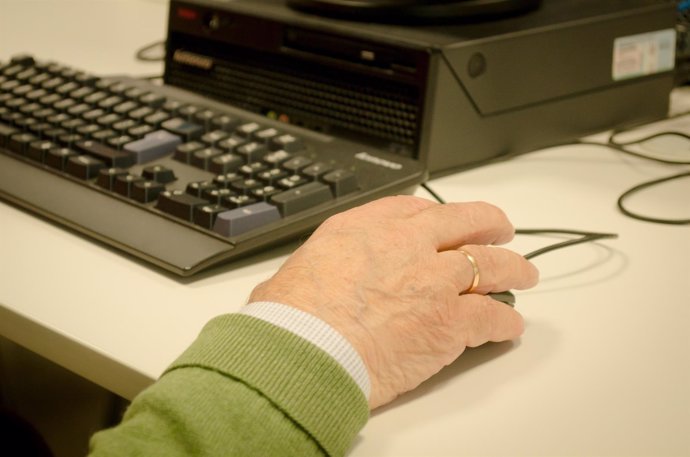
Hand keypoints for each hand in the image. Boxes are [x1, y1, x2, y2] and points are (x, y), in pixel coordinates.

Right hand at [249, 196, 538, 408]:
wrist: (303, 348)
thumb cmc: (291, 316)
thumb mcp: (299, 269)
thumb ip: (324, 266)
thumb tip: (315, 279)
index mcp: (368, 228)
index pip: (417, 209)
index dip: (440, 216)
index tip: (447, 222)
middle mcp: (407, 245)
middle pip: (466, 222)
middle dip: (489, 225)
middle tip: (500, 231)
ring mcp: (435, 280)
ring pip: (491, 264)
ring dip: (512, 269)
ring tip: (524, 275)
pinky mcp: (450, 321)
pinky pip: (492, 317)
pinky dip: (505, 322)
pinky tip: (510, 327)